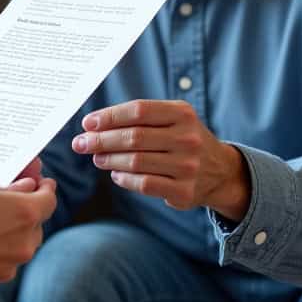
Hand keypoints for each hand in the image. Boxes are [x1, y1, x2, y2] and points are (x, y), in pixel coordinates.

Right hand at [0, 174, 56, 293]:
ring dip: (8, 236)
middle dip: (25, 213)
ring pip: (17, 248)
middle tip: (6, 202)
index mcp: (24, 213)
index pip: (49, 200)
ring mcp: (7, 267)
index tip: (42, 184)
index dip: (46, 189)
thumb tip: (23, 189)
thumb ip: (5, 187)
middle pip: (35, 226)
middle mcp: (23, 243)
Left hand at [72, 99, 249, 220]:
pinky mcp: (184, 191)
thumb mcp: (172, 118)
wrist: (221, 171)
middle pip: (134, 137)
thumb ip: (139, 117)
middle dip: (101, 140)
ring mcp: (188, 166)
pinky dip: (124, 179)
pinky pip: (144, 184)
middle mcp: (187, 138)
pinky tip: (115, 174)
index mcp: (182, 114)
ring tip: (97, 158)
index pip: (138, 110)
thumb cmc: (183, 139)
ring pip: (136, 162)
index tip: (87, 123)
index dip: (109, 116)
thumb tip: (93, 125)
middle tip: (81, 143)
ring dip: (109, 159)